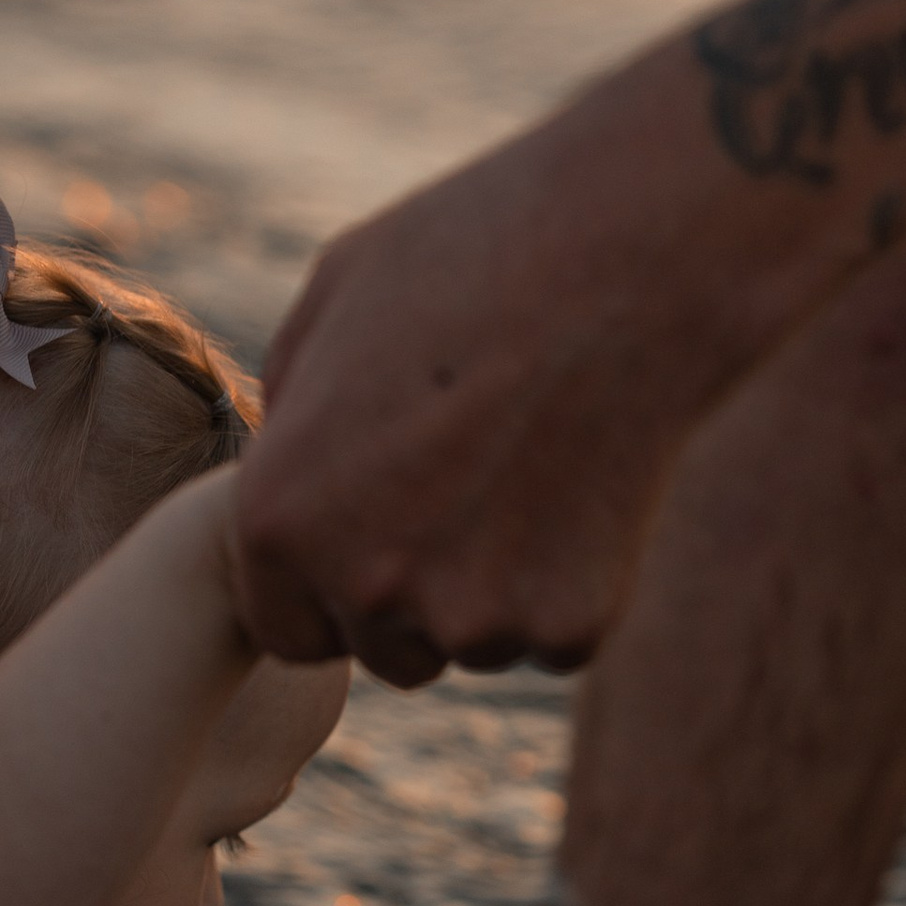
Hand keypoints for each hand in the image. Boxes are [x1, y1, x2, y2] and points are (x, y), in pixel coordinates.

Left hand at [236, 43, 810, 683]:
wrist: (626, 262)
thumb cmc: (471, 255)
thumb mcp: (332, 302)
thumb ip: (292, 408)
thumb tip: (284, 462)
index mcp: (278, 519)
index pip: (288, 629)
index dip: (334, 589)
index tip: (386, 534)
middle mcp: (362, 586)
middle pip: (385, 650)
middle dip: (418, 595)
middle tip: (474, 490)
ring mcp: (471, 617)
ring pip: (476, 643)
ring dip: (498, 587)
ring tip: (534, 465)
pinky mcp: (570, 627)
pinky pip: (556, 636)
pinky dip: (574, 584)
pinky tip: (589, 484)